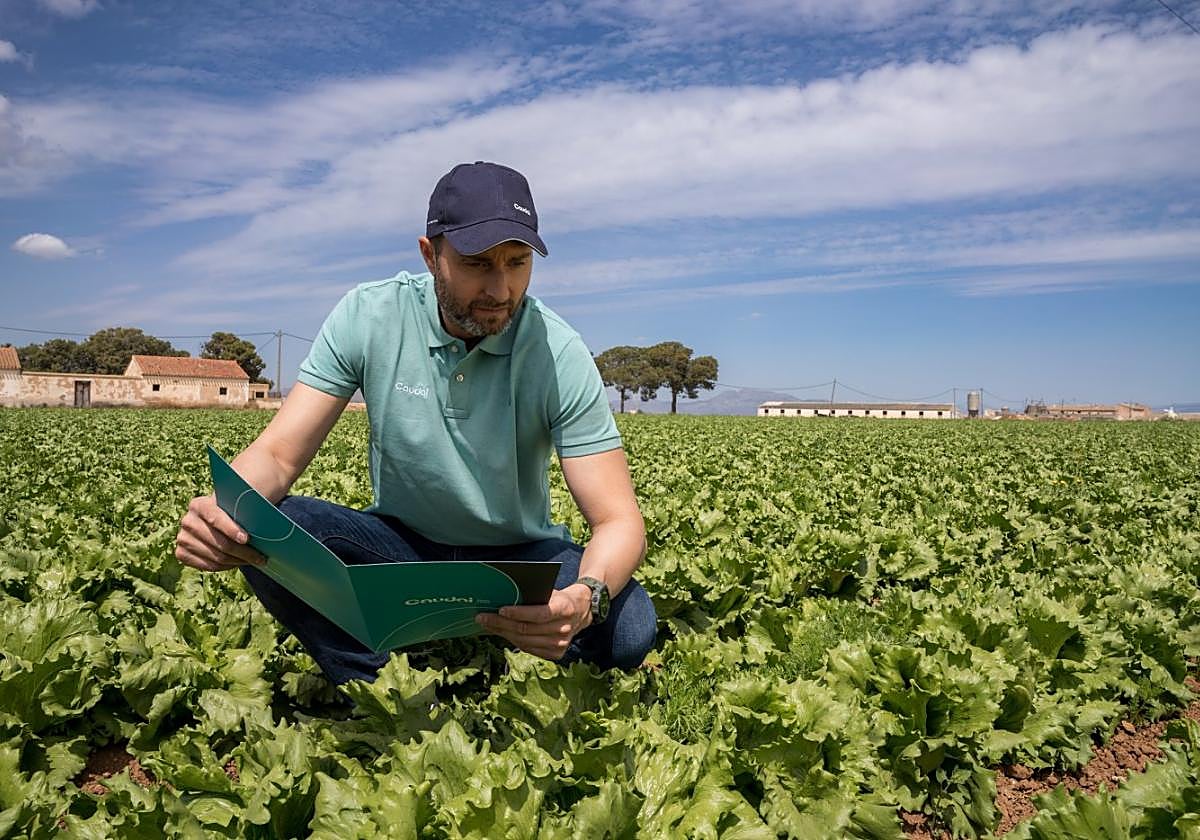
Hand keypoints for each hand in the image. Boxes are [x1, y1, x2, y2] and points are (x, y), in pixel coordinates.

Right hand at [175, 494, 266, 572]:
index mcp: (199, 505)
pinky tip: (237, 563)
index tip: (246, 539)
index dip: (231, 529)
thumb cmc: (231, 511)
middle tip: (261, 558)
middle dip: (243, 552)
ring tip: (253, 561)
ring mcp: (183, 538)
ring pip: (216, 557)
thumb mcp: (236, 506)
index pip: (216, 518)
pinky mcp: (182, 553)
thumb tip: (262, 522)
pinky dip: (226, 567)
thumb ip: (244, 512)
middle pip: (219, 543)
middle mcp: (188, 521)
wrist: (214, 519)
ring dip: (237, 561)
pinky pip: (208, 566)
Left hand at [476, 584, 592, 660]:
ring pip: (524, 641)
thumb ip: (532, 597)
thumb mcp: (550, 592)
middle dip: (501, 624)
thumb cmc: (559, 599)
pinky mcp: (556, 654)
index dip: (518, 613)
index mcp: (564, 609)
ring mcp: (560, 644)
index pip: (538, 614)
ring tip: (488, 626)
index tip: (500, 609)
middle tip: (483, 618)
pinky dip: (513, 641)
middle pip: (526, 630)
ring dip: (503, 633)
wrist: (581, 612)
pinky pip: (528, 649)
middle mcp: (563, 629)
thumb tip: (503, 599)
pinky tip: (501, 633)